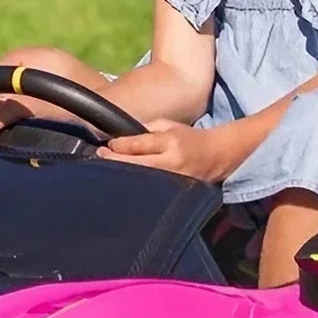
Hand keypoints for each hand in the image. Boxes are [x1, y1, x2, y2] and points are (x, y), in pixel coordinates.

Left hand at [102, 119, 229, 180]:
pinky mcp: (176, 192)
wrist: (217, 155)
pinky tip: (125, 183)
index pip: (139, 145)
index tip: (108, 145)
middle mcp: (172, 162)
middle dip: (114, 161)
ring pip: (142, 179)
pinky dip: (136, 186)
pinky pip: (151, 189)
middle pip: (136, 164)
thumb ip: (147, 130)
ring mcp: (174, 180)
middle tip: (100, 156)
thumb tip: (121, 138)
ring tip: (107, 171)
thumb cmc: (189, 137)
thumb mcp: (170, 125)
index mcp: (170, 141)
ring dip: (123, 175)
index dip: (120, 146)